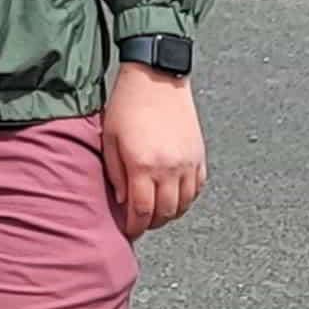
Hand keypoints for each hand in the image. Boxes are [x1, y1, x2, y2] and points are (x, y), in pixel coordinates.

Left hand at [103, 63, 205, 238]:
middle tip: (141, 224)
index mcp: (143, 165)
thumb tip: (121, 199)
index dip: (135, 226)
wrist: (156, 77)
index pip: (142, 210)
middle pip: (165, 212)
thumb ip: (115, 173)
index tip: (128, 231)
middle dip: (151, 223)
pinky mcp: (199, 155)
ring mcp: (188, 163)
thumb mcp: (109, 137)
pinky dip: (187, 198)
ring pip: (184, 204)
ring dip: (170, 214)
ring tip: (156, 213)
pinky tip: (175, 197)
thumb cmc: (127, 104)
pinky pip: (198, 188)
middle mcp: (169, 168)